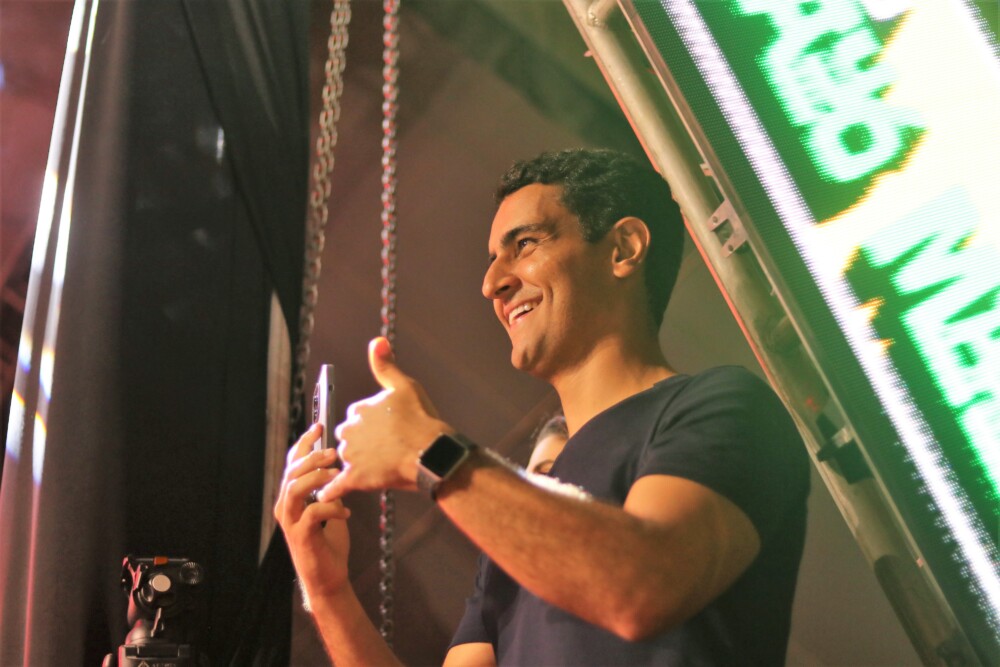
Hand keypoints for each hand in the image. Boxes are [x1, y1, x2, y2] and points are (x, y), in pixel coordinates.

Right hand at [274, 424, 351, 598]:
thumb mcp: (331, 509)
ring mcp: (291, 522)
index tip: (319, 426)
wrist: (329, 578)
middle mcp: (286, 507)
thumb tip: (342, 466)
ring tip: (337, 474)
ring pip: (295, 489)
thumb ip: (330, 489)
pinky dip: (330, 507)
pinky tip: (346, 511)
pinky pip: (312, 513)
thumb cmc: (330, 543)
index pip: (293, 463)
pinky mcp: (301, 536)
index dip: (304, 443)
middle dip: (312, 457)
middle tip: (334, 452)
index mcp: (292, 497)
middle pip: (292, 472)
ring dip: (316, 478)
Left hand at [320, 337, 450, 499]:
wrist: (431, 453)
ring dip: (354, 463)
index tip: (386, 429)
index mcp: (359, 410)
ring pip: (344, 459)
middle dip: (360, 442)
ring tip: (377, 468)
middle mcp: (350, 430)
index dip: (371, 424)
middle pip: (347, 437)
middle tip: (383, 449)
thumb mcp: (405, 386)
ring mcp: (351, 455)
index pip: (356, 417)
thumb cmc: (422, 420)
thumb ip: (386, 366)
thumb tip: (376, 341)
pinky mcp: (355, 478)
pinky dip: (330, 490)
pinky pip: (335, 485)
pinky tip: (327, 493)